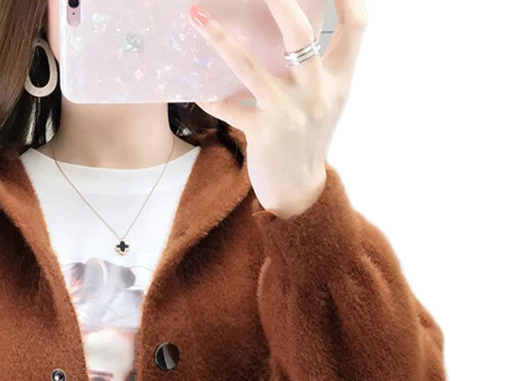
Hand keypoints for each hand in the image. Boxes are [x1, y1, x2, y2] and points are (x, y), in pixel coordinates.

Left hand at [189, 0, 367, 217]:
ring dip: (220, 39)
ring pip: (250, 66)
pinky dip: (210, 98)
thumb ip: (320, 66)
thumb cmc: (307, 140)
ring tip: (198, 17)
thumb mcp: (326, 101)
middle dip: (278, 2)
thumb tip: (294, 24)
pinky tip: (196, 90)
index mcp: (339, 80)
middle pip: (300, 34)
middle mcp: (317, 91)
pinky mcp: (263, 132)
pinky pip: (228, 108)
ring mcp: (289, 111)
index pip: (356, 26)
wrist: (298, 190)